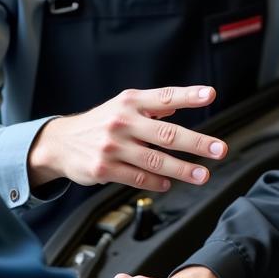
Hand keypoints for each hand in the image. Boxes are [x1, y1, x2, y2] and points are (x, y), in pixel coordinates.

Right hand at [27, 86, 226, 192]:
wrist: (60, 143)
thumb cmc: (99, 123)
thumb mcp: (121, 106)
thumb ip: (150, 106)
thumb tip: (176, 104)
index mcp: (129, 102)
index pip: (165, 96)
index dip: (189, 95)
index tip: (210, 94)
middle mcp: (122, 121)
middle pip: (166, 133)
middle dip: (196, 142)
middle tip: (218, 149)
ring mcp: (112, 146)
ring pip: (155, 160)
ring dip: (182, 169)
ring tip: (202, 174)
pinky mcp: (104, 169)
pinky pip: (138, 177)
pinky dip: (157, 181)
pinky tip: (168, 183)